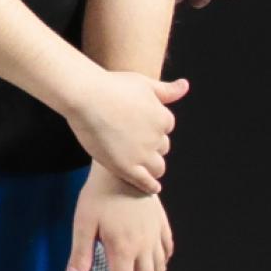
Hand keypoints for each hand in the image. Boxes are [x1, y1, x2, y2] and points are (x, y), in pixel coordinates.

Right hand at [66, 67, 187, 194]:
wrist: (86, 97)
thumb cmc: (112, 86)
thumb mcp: (143, 83)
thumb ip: (166, 90)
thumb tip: (185, 85)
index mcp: (162, 117)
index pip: (166, 127)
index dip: (153, 127)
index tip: (140, 126)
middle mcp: (156, 137)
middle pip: (163, 147)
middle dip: (153, 146)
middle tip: (136, 143)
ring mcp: (142, 154)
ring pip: (158, 167)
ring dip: (153, 166)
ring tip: (143, 166)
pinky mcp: (126, 168)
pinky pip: (145, 183)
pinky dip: (151, 186)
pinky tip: (152, 188)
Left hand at [67, 163, 173, 270]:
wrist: (123, 167)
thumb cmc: (100, 193)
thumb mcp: (83, 222)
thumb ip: (80, 253)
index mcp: (122, 249)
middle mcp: (142, 246)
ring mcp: (154, 234)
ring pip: (158, 268)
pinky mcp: (160, 222)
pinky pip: (166, 248)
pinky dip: (164, 263)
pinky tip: (161, 267)